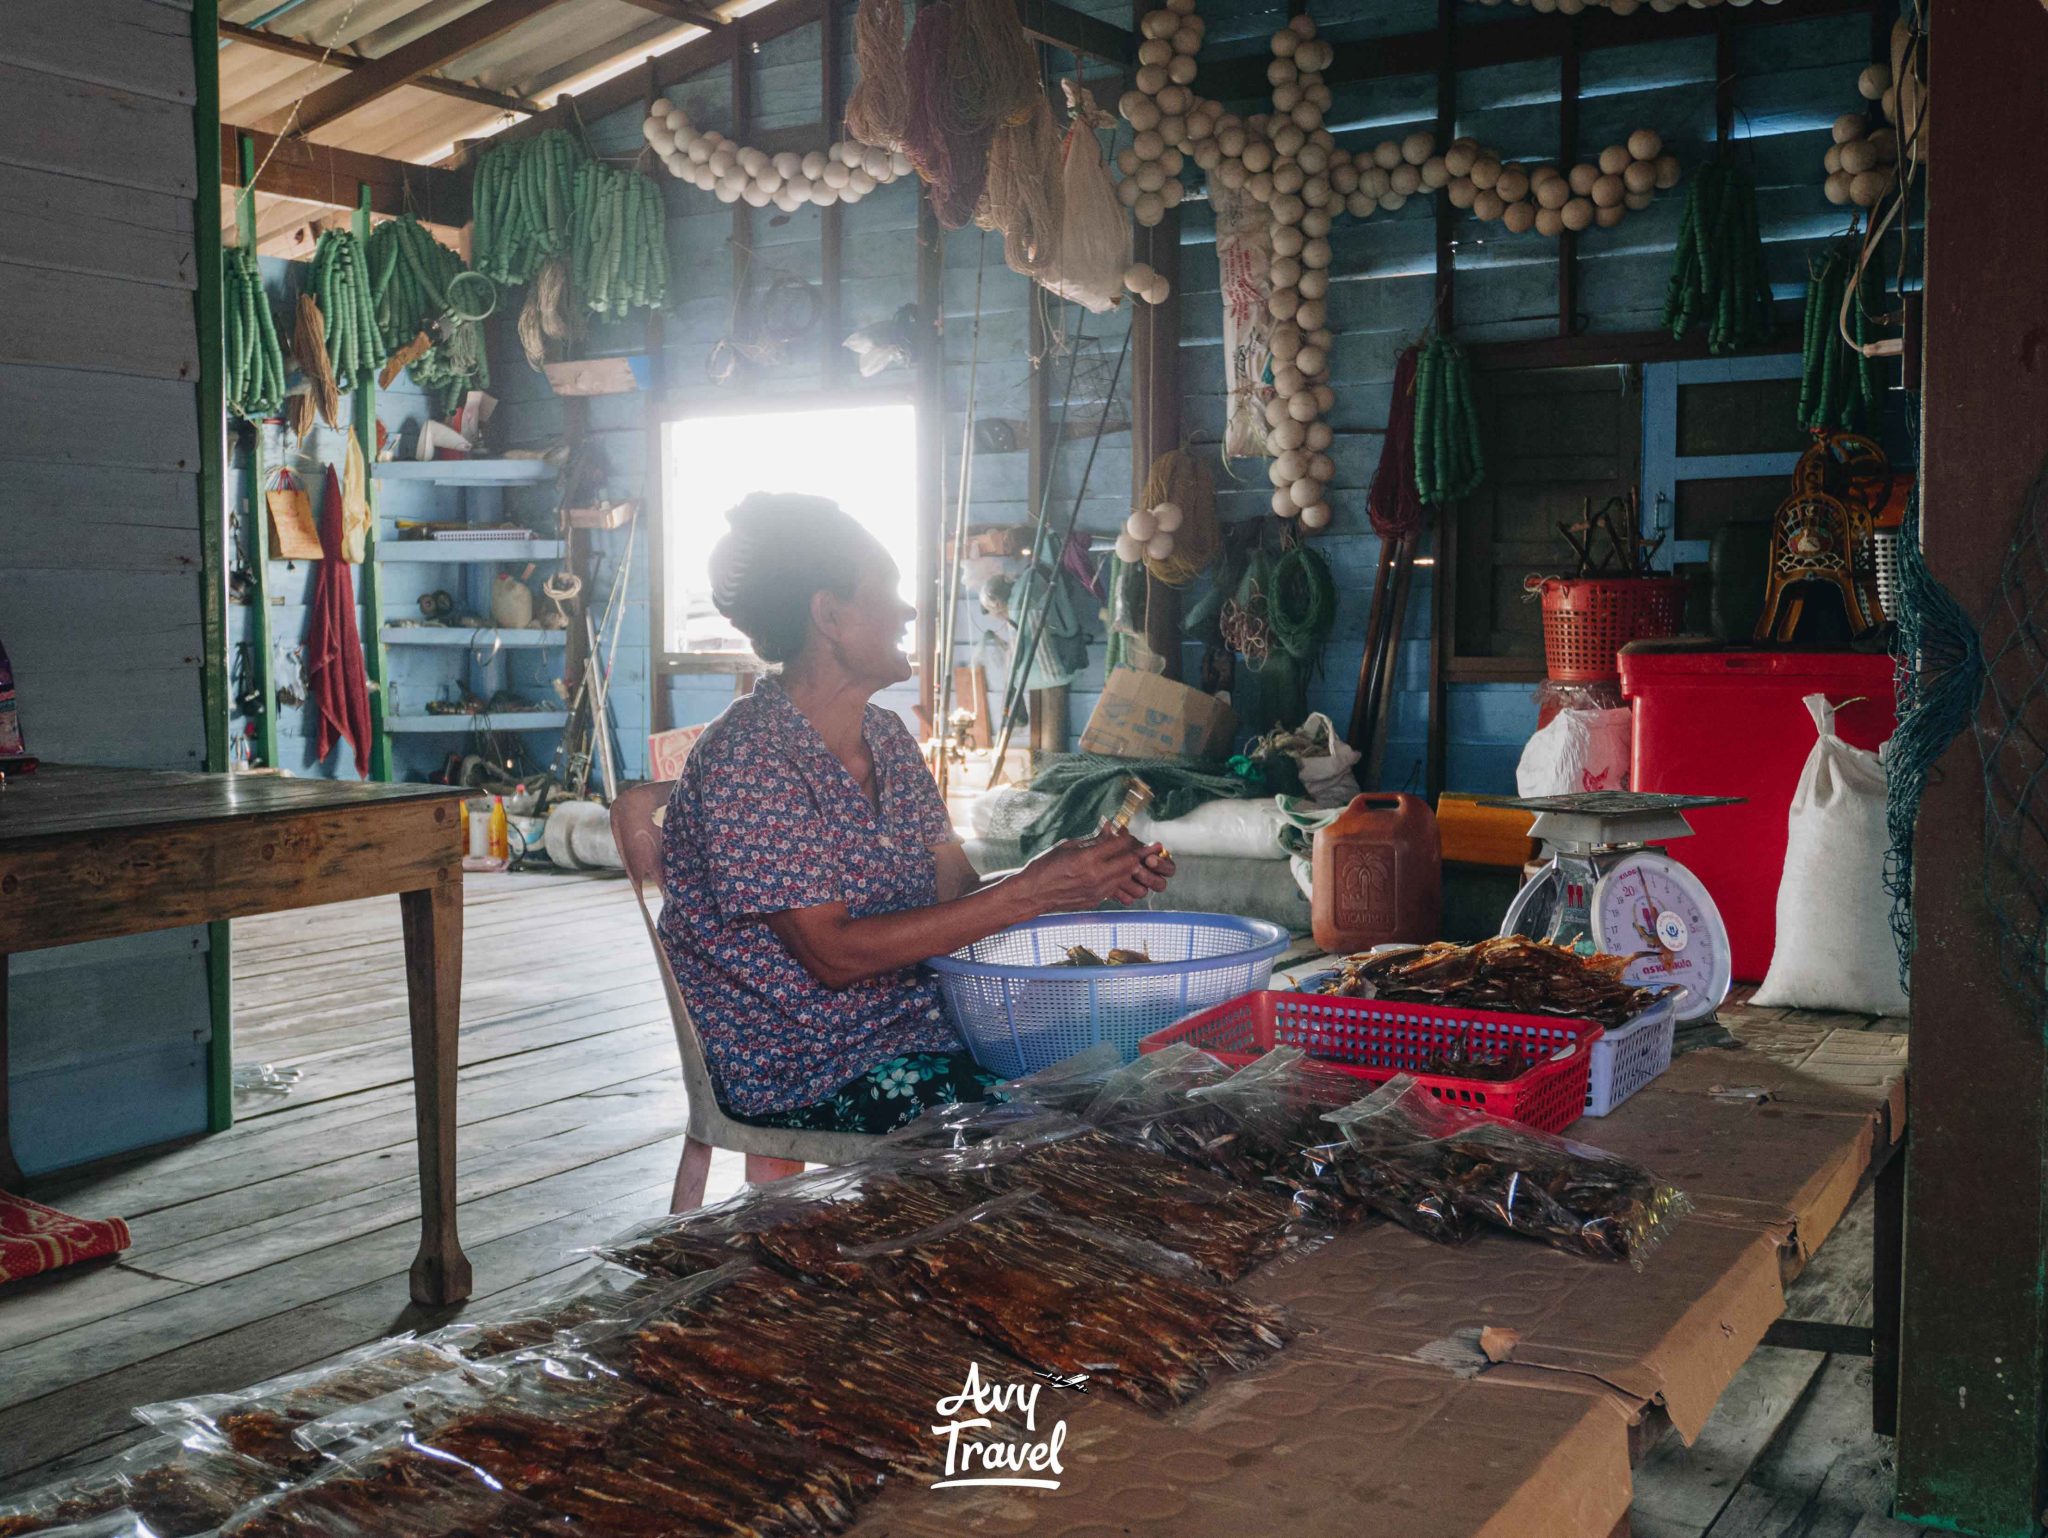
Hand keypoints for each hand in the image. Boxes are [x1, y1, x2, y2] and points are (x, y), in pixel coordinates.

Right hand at [1018, 822, 1173, 913]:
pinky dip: (1120, 879)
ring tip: (1137, 860)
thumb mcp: (1069, 846)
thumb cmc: (1046, 866)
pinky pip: (1115, 889)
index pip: (1118, 845)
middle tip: (1149, 847)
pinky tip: (1119, 873)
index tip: (1131, 833)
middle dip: (1139, 854)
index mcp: (1087, 858)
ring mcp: (1097, 891)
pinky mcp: (1095, 900)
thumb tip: (1111, 828)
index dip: (1127, 837)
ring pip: (1126, 878)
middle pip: (1128, 863)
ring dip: (1132, 868)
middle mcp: (1095, 876)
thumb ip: (1093, 840)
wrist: (1034, 893)